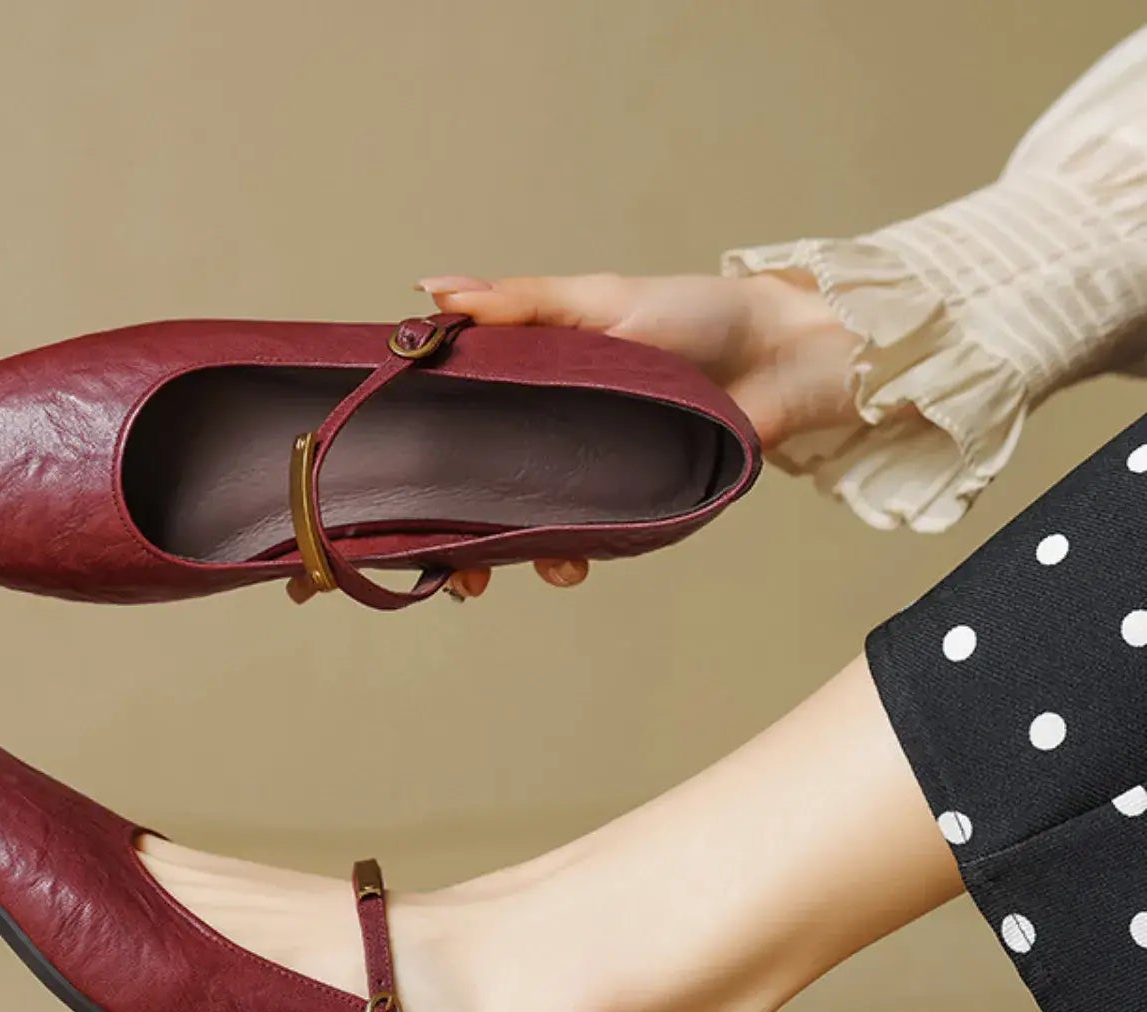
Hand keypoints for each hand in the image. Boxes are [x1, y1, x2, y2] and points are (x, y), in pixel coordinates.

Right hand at [286, 271, 856, 602]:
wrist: (787, 359)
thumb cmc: (694, 314)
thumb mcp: (597, 302)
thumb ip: (517, 307)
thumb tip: (429, 292)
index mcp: (526, 381)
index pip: (450, 421)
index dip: (409, 458)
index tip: (367, 496)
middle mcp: (547, 432)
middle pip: (476, 490)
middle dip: (444, 536)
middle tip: (431, 567)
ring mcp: (585, 473)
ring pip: (521, 526)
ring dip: (499, 559)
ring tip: (490, 577)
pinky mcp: (629, 505)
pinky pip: (583, 542)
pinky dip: (566, 559)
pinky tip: (567, 564)